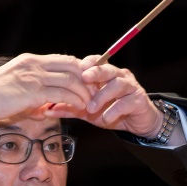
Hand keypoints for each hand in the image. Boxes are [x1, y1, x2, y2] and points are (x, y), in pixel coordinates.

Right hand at [0, 53, 93, 121]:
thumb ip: (33, 96)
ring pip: (70, 80)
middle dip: (87, 78)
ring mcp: (34, 76)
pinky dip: (74, 101)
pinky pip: (62, 94)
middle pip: (71, 65)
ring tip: (91, 102)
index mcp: (30, 61)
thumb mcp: (15, 91)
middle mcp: (34, 65)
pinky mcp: (33, 91)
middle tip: (95, 91)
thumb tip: (45, 109)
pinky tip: (80, 108)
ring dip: (83, 92)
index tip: (88, 81)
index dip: (79, 69)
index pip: (63, 59)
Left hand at [41, 55, 163, 137]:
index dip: (85, 64)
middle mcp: (119, 76)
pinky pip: (125, 102)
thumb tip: (48, 109)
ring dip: (102, 95)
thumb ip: (70, 108)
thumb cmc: (112, 112)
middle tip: (84, 78)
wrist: (137, 123)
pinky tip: (106, 118)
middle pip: (107, 68)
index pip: (95, 62)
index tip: (72, 71)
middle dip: (95, 72)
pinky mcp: (138, 100)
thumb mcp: (88, 111)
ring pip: (117, 84)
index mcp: (106, 74)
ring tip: (91, 108)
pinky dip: (114, 110)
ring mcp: (130, 87)